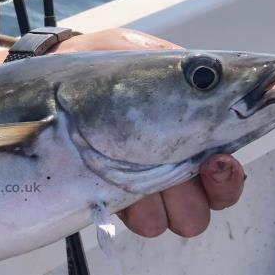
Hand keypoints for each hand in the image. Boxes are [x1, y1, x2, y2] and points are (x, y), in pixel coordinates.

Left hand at [55, 29, 244, 236]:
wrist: (46, 87)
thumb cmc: (94, 68)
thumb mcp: (136, 52)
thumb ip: (172, 63)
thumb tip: (204, 71)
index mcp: (188, 128)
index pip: (226, 163)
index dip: (228, 173)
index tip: (217, 161)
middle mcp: (173, 161)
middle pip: (212, 200)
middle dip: (210, 194)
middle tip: (197, 174)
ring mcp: (146, 184)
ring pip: (183, 217)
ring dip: (172, 208)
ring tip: (149, 188)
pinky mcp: (116, 199)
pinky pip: (144, 222)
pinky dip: (141, 217)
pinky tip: (124, 199)